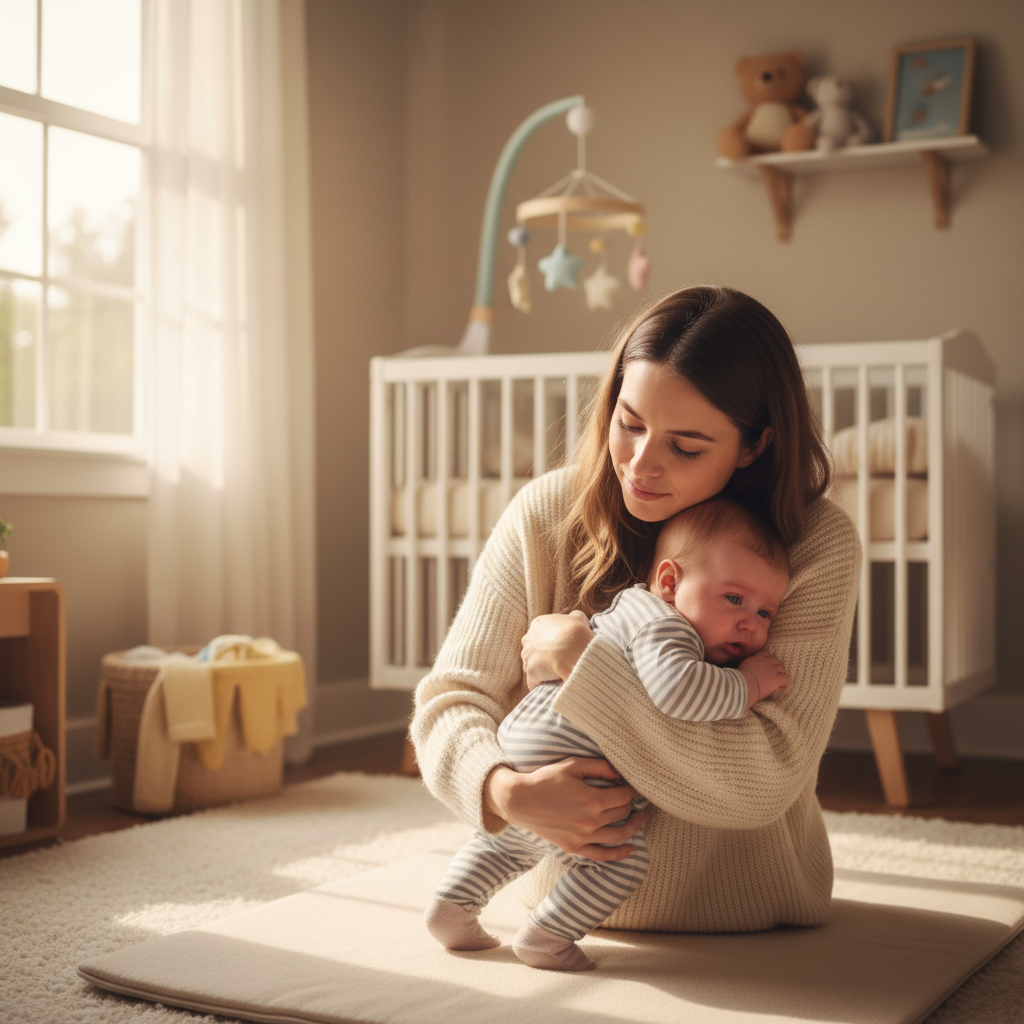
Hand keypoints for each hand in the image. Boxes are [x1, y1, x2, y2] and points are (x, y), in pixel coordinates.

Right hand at [484, 758, 642, 861]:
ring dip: (633, 826)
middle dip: (631, 803)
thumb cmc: (546, 779)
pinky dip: (620, 854)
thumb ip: (600, 767)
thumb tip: (622, 772)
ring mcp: (583, 837)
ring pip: (619, 835)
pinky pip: (603, 855)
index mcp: (593, 799)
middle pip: (623, 812)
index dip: (632, 789)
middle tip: (633, 797)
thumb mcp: (573, 765)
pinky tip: (631, 849)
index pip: (624, 795)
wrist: (520, 800)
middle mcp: (591, 821)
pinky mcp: (575, 848)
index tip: (633, 784)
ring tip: (639, 818)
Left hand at [521, 610, 592, 685]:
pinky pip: (532, 680)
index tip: (560, 647)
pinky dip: (538, 683)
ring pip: (531, 663)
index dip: (551, 640)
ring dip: (540, 668)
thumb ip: (573, 617)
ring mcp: (527, 654)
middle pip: (533, 647)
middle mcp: (528, 638)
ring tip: (553, 673)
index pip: (541, 633)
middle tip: (556, 660)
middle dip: (542, 653)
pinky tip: (545, 686)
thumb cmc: (576, 631)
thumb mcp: (578, 617)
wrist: (573, 648)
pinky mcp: (530, 670)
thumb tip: (574, 618)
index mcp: (538, 623)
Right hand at [740, 650, 789, 705]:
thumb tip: (747, 669)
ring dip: (782, 675)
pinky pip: (786, 679)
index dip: (768, 661)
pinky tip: (782, 688)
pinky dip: (785, 683)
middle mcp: (766, 661)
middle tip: (776, 675)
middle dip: (777, 667)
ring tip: (780, 682)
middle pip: (776, 661)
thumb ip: (748, 665)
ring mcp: (773, 669)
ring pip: (782, 670)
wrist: (743, 685)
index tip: (768, 667)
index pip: (766, 655)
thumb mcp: (742, 667)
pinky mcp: (777, 678)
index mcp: (757, 658)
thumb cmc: (739, 679)